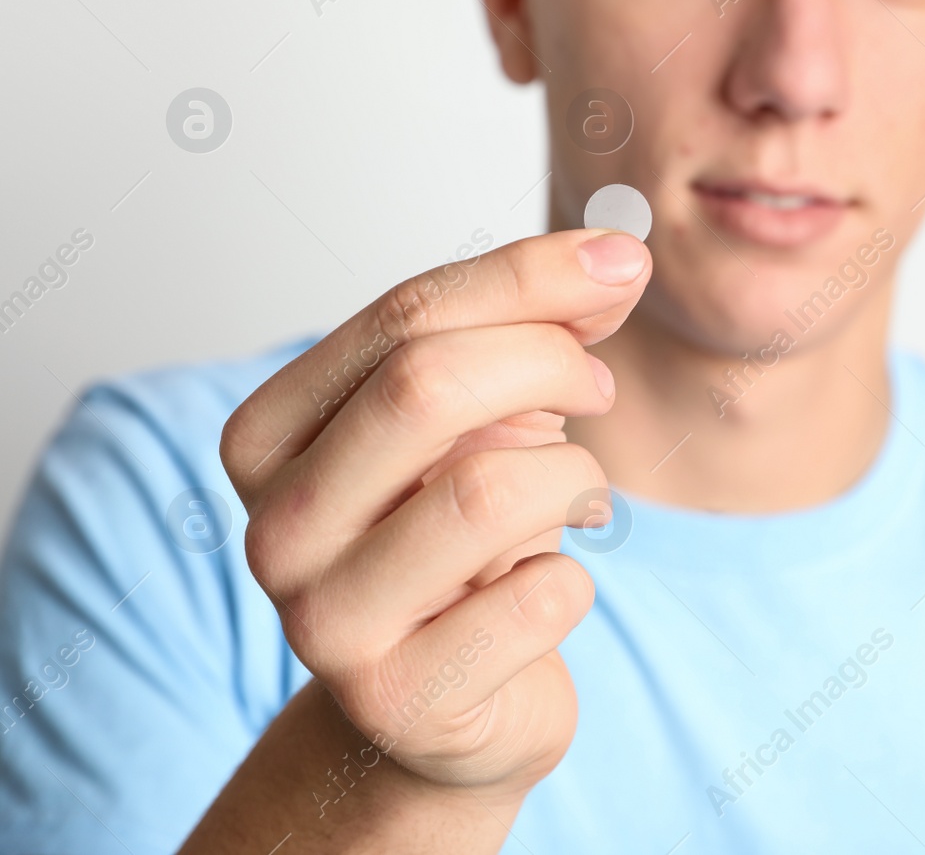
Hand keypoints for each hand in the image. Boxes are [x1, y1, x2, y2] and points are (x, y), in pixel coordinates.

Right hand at [219, 229, 649, 799]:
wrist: (447, 704)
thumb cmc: (462, 542)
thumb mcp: (486, 419)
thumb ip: (536, 329)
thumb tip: (614, 258)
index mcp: (270, 437)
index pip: (405, 316)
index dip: (529, 278)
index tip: (617, 266)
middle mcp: (277, 527)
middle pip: (427, 386)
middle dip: (548, 362)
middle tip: (601, 385)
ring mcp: (326, 624)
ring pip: (491, 489)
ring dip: (573, 475)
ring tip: (579, 493)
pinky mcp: (401, 701)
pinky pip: (541, 598)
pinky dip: (574, 580)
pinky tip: (549, 590)